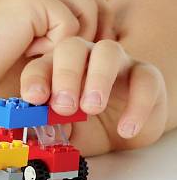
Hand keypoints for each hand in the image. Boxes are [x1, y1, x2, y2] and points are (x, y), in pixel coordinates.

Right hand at [0, 0, 110, 103]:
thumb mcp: (34, 58)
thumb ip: (60, 47)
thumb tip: (97, 58)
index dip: (95, 25)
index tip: (84, 58)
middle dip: (97, 29)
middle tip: (82, 60)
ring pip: (88, 9)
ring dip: (76, 42)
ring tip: (49, 59)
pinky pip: (70, 24)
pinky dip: (57, 47)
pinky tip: (31, 53)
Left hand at [18, 36, 167, 152]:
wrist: (123, 132)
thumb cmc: (87, 124)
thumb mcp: (65, 130)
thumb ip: (50, 126)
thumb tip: (35, 128)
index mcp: (58, 66)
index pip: (40, 64)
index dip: (35, 79)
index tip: (33, 99)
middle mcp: (86, 57)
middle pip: (72, 48)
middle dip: (65, 75)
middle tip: (63, 106)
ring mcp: (118, 62)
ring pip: (108, 52)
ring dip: (98, 78)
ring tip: (92, 109)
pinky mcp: (147, 75)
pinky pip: (145, 79)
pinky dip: (137, 105)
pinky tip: (126, 129)